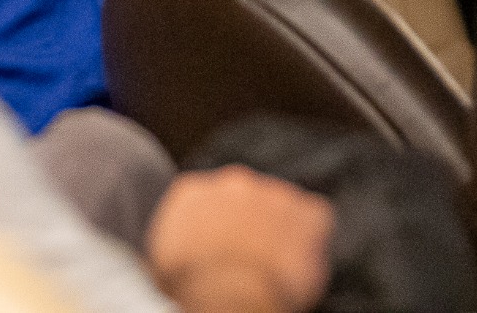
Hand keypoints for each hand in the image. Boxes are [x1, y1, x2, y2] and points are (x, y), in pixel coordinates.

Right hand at [147, 167, 334, 312]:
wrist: (228, 295)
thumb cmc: (192, 288)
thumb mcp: (162, 264)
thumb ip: (174, 242)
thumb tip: (176, 255)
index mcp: (191, 192)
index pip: (204, 201)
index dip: (215, 227)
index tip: (218, 249)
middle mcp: (232, 181)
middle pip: (243, 199)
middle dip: (247, 223)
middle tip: (246, 259)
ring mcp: (272, 192)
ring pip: (280, 207)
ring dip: (278, 230)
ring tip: (272, 267)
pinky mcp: (308, 210)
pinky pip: (314, 220)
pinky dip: (310, 240)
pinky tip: (298, 265)